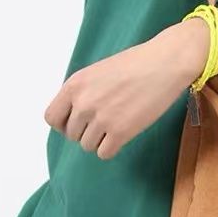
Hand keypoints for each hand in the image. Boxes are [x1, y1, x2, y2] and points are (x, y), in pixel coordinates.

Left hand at [44, 20, 207, 159]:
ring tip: (117, 125)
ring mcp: (101, 119)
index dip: (64, 123)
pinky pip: (104, 153)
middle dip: (86, 131)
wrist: (165, 63)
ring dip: (100, 140)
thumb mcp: (97, 71)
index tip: (78, 122)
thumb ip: (82, 92)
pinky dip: (112, 148)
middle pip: (72, 134)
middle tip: (105, 121)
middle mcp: (83, 103)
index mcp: (74, 85)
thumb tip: (76, 116)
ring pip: (87, 146)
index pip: (52, 118)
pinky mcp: (121, 132)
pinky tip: (123, 134)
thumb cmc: (136, 63)